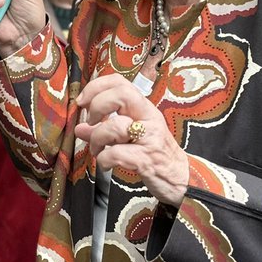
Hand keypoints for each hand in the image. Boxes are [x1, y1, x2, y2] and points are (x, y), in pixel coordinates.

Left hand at [75, 73, 188, 207]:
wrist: (181, 179)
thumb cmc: (155, 155)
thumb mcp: (130, 139)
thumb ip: (105, 131)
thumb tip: (81, 128)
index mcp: (143, 109)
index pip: (121, 82)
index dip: (97, 87)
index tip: (83, 102)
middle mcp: (149, 118)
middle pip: (121, 94)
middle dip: (98, 105)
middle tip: (91, 122)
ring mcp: (149, 138)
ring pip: (116, 125)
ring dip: (97, 139)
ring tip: (98, 150)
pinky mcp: (147, 159)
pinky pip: (116, 153)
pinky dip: (104, 159)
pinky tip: (106, 164)